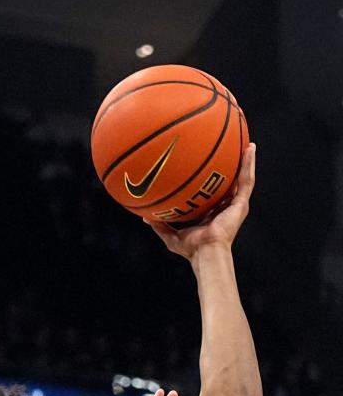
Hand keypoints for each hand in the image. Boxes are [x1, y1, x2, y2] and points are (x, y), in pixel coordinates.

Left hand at [148, 143, 255, 258]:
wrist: (206, 253)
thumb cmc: (191, 249)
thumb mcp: (171, 235)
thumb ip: (160, 224)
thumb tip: (145, 216)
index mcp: (213, 214)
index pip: (214, 193)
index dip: (213, 181)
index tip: (209, 166)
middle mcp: (226, 208)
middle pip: (230, 183)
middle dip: (231, 166)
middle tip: (230, 149)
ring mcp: (235, 206)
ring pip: (242, 178)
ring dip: (245, 161)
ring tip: (247, 142)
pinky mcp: (241, 204)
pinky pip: (246, 181)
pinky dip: (249, 165)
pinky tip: (250, 149)